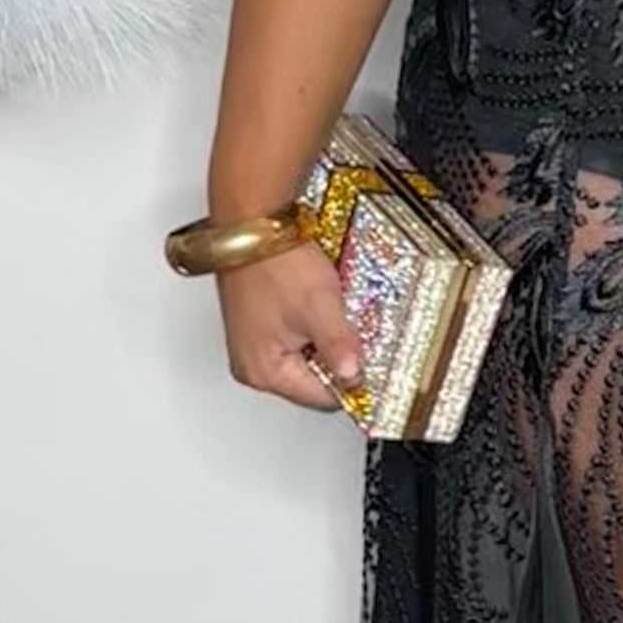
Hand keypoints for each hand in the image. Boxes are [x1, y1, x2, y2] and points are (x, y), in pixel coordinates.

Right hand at [215, 240, 364, 411]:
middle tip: (351, 329)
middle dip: (338, 357)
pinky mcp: (257, 325)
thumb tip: (355, 376)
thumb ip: (340, 347)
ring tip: (332, 312)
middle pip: (314, 380)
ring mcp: (253, 345)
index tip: (370, 362)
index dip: (351, 380)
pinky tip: (319, 305)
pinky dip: (312, 327)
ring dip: (326, 341)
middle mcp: (252, 365)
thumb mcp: (321, 307)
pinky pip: (295, 339)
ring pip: (306, 358)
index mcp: (264, 371)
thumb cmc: (275, 262)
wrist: (251, 223)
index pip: (323, 398)